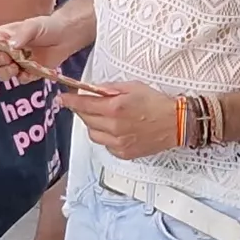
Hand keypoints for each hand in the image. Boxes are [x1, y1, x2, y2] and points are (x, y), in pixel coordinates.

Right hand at [0, 16, 75, 83]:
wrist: (67, 35)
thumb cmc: (47, 26)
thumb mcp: (33, 25)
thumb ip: (21, 34)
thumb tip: (8, 45)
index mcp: (2, 37)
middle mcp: (6, 51)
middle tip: (5, 56)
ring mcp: (17, 63)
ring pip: (1, 73)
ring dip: (5, 72)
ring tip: (15, 66)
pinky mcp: (29, 73)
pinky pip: (20, 80)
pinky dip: (23, 78)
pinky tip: (28, 72)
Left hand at [62, 80, 185, 159]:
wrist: (176, 123)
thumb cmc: (157, 103)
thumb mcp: (132, 87)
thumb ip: (110, 88)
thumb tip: (93, 89)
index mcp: (115, 108)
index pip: (84, 104)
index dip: (71, 101)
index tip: (63, 99)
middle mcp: (114, 127)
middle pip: (86, 119)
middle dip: (82, 110)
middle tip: (85, 104)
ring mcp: (118, 143)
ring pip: (93, 134)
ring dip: (93, 124)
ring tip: (104, 117)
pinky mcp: (123, 153)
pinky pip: (105, 144)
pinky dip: (104, 136)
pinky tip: (115, 129)